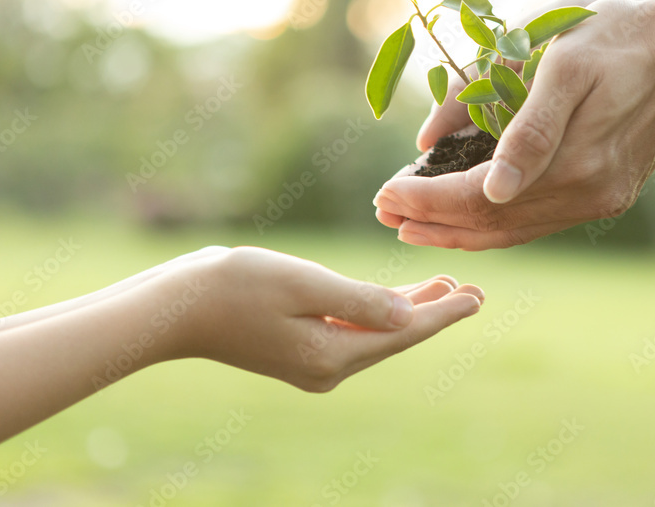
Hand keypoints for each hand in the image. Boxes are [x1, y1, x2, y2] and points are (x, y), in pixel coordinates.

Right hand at [166, 246, 483, 391]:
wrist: (177, 308)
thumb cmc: (235, 287)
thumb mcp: (303, 285)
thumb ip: (359, 301)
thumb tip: (409, 316)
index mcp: (331, 356)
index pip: (403, 333)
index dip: (442, 313)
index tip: (477, 298)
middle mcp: (326, 369)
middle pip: (394, 337)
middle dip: (433, 312)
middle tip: (473, 292)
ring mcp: (312, 363)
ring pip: (376, 334)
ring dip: (408, 309)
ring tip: (445, 287)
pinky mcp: (299, 350)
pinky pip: (352, 331)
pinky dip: (376, 312)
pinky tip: (395, 296)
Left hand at [374, 0, 654, 248]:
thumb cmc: (619, 34)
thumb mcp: (561, 58)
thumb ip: (513, 119)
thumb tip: (440, 152)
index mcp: (573, 162)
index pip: (477, 199)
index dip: (425, 201)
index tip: (383, 195)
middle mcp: (590, 193)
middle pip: (492, 224)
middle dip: (432, 221)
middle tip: (384, 212)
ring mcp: (603, 197)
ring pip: (515, 230)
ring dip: (460, 230)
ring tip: (414, 224)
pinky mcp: (611, 192)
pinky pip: (540, 220)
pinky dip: (496, 222)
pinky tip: (469, 215)